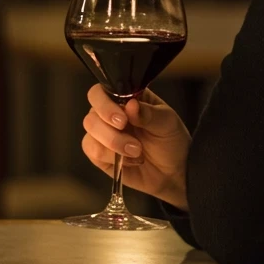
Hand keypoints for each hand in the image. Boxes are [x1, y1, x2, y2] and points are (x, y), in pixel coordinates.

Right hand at [81, 86, 189, 210]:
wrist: (173, 172)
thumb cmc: (171, 141)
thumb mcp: (167, 123)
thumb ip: (148, 113)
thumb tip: (131, 104)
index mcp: (126, 98)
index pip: (102, 91)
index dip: (105, 103)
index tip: (122, 118)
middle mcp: (110, 113)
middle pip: (92, 113)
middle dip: (109, 128)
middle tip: (131, 138)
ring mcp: (103, 133)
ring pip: (90, 132)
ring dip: (113, 143)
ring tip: (137, 151)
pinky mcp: (99, 154)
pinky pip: (92, 150)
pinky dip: (111, 156)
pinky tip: (129, 160)